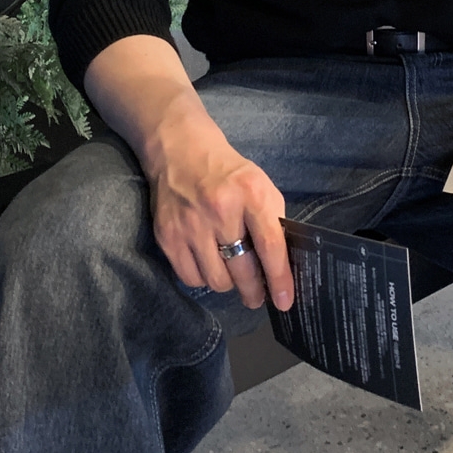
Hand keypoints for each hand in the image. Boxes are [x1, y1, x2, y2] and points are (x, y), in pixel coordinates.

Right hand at [149, 125, 293, 311]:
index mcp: (250, 194)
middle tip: (257, 297)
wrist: (180, 151)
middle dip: (254, 291)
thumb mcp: (260, 186)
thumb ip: (271, 222)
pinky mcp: (168, 236)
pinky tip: (209, 264)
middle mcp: (220, 209)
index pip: (269, 245)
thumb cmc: (228, 173)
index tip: (284, 301)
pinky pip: (191, 278)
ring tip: (231, 273)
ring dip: (228, 283)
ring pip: (216, 280)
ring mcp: (190, 224)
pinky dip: (203, 278)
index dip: (279, 278)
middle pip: (242, 270)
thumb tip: (281, 266)